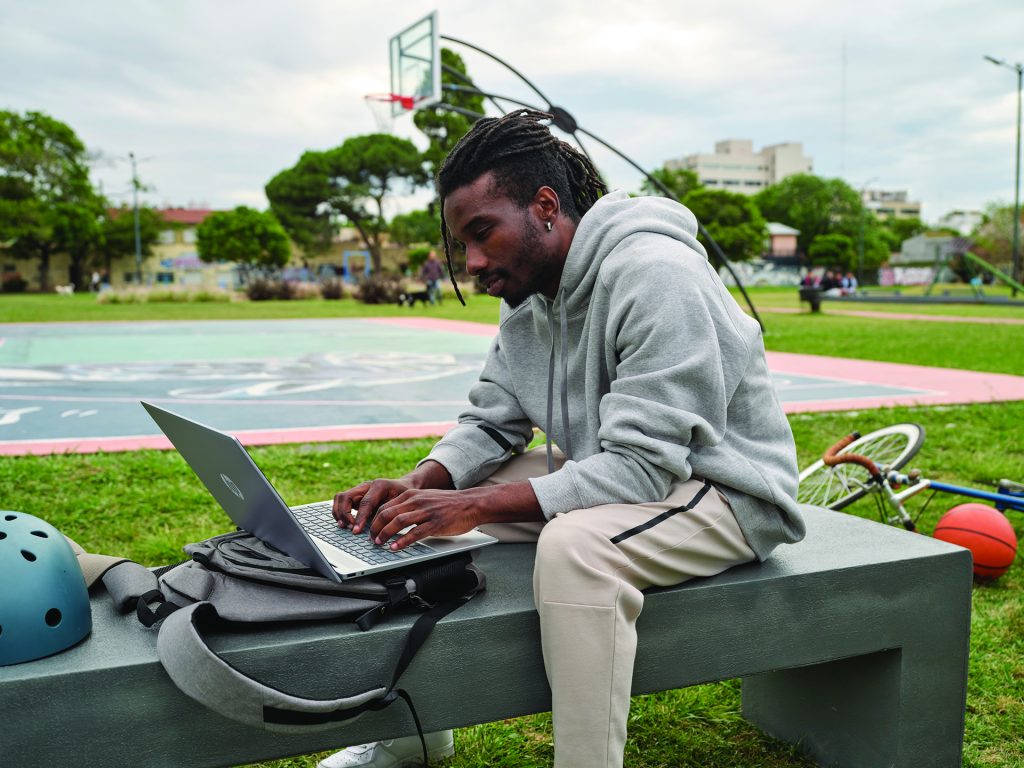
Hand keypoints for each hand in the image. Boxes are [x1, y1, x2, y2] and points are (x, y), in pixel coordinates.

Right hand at [332, 478, 416, 534]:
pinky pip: (341, 501)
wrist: (404, 487)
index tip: (356, 530)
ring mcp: (359, 490)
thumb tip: (385, 530)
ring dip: (339, 513)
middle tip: (350, 528)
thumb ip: (391, 513)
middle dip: (345, 514)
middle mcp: (366, 486)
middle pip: (346, 496)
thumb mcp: (403, 503)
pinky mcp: (355, 496)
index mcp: (379, 486)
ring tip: (344, 526)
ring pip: (340, 497)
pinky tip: (344, 523)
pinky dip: (339, 512)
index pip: (365, 502)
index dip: (359, 518)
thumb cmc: (404, 496)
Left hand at [368, 488, 483, 549]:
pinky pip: (415, 533)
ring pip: (398, 522)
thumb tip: (394, 517)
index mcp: (412, 494)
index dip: (374, 519)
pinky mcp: (435, 523)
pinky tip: (396, 547)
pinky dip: (402, 541)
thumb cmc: (449, 503)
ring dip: (385, 534)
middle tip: (372, 539)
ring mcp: (426, 512)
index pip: (385, 506)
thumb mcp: (426, 498)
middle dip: (375, 528)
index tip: (370, 530)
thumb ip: (411, 505)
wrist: (471, 503)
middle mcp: (417, 501)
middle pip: (387, 513)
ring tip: (380, 543)